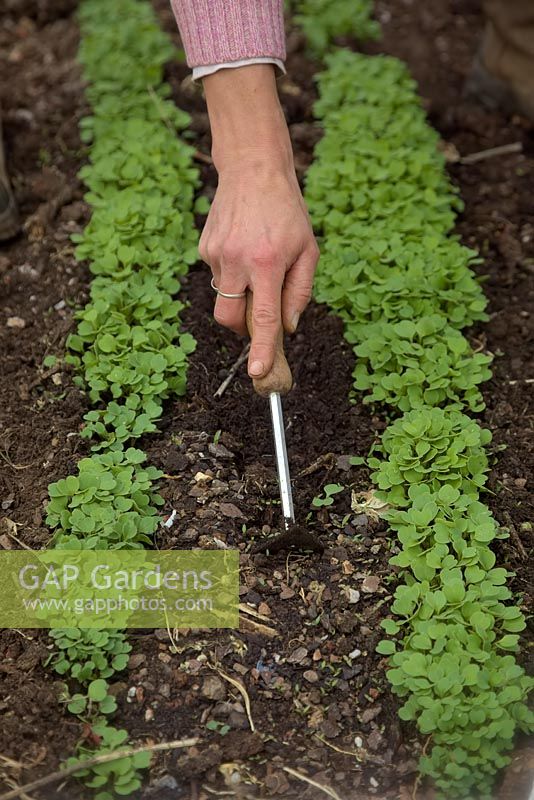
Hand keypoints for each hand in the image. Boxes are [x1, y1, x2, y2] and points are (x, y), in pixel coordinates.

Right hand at [199, 65, 318, 379]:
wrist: (253, 169)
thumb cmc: (288, 212)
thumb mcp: (309, 249)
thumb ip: (300, 292)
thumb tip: (287, 328)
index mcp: (268, 263)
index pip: (263, 318)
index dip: (261, 350)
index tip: (258, 374)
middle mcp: (238, 261)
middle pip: (229, 319)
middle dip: (241, 329)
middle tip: (258, 313)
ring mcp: (216, 254)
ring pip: (223, 298)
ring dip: (240, 294)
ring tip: (255, 261)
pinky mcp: (204, 248)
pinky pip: (217, 277)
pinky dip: (231, 274)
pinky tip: (242, 248)